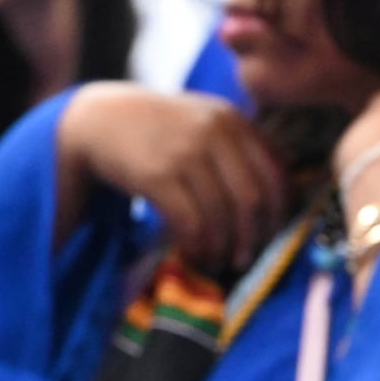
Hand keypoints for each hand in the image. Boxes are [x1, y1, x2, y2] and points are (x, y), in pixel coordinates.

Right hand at [55, 83, 287, 274]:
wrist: (101, 119)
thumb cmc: (158, 128)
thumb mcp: (203, 122)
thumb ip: (237, 147)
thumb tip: (278, 196)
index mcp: (233, 120)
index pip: (274, 172)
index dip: (278, 212)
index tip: (270, 235)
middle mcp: (214, 132)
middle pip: (250, 198)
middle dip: (252, 237)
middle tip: (244, 258)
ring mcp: (185, 152)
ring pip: (220, 214)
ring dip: (221, 247)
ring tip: (215, 261)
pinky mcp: (157, 175)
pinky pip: (190, 222)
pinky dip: (196, 246)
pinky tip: (193, 254)